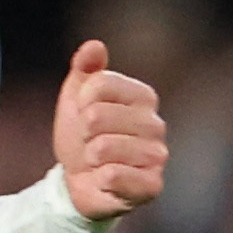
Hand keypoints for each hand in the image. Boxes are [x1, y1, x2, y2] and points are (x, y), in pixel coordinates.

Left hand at [54, 40, 167, 218]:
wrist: (79, 181)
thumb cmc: (82, 136)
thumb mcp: (76, 98)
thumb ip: (85, 69)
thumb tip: (94, 46)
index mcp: (143, 96)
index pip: (99, 84)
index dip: (80, 102)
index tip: (83, 115)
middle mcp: (156, 124)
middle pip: (97, 115)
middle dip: (82, 133)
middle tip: (90, 143)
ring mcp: (157, 156)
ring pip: (103, 147)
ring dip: (89, 158)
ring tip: (97, 162)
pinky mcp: (152, 186)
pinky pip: (114, 176)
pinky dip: (99, 179)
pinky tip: (105, 180)